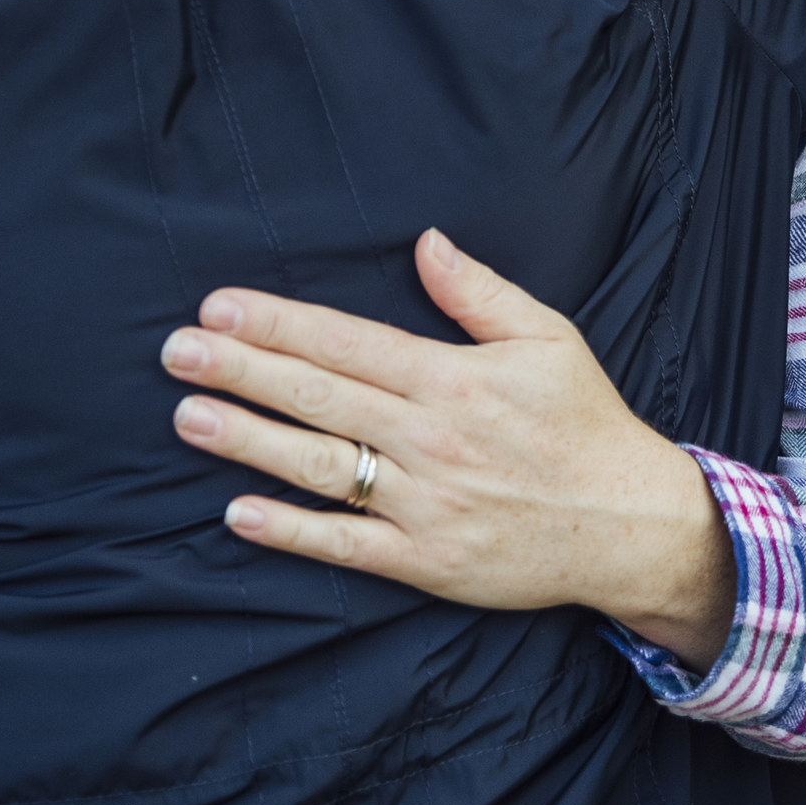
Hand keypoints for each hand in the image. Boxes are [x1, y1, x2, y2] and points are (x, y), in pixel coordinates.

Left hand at [159, 228, 737, 667]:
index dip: (279, 324)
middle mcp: (432, 439)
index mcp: (454, 379)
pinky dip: (291, 530)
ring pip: (320, 467)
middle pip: (319, 397)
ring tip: (188, 416)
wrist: (629, 522)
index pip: (348, 343)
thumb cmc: (585, 423)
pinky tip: (239, 511)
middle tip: (176, 351)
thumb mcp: (548, 337)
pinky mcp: (426, 562)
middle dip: (242, 370)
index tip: (220, 307)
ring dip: (248, 441)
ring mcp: (425, 504)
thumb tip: (425, 242)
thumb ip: (479, 292)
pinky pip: (346, 544)